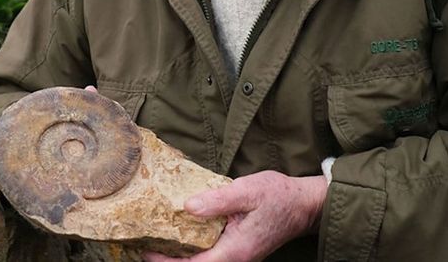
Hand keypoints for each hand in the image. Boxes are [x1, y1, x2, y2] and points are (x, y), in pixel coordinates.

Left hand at [143, 171, 327, 261]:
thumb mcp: (246, 192)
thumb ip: (217, 200)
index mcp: (235, 251)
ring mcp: (237, 256)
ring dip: (179, 255)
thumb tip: (188, 207)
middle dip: (168, 261)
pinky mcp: (237, 248)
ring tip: (155, 238)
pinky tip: (179, 232)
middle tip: (143, 244)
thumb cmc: (278, 197)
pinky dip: (192, 247)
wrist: (303, 204)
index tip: (146, 249)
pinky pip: (209, 254)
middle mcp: (235, 259)